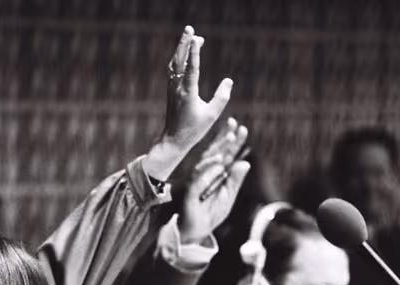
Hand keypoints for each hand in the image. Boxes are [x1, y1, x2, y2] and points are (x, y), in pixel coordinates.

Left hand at [145, 26, 233, 181]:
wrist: (173, 140)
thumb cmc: (193, 130)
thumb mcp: (212, 115)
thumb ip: (221, 97)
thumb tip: (228, 80)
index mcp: (188, 93)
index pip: (192, 68)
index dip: (194, 53)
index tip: (196, 39)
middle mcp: (178, 88)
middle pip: (179, 60)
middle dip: (184, 43)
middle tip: (190, 29)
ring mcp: (172, 88)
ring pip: (175, 63)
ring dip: (181, 48)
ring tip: (190, 36)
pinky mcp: (171, 90)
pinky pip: (173, 69)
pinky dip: (178, 57)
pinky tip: (183, 53)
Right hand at [179, 117, 249, 243]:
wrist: (194, 233)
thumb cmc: (209, 215)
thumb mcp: (228, 197)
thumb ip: (235, 181)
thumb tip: (245, 162)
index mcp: (215, 175)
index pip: (225, 155)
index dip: (233, 143)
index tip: (242, 129)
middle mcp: (205, 174)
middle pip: (216, 153)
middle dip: (225, 139)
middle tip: (235, 125)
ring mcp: (196, 181)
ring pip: (207, 162)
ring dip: (218, 149)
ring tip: (230, 137)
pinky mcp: (190, 193)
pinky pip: (198, 179)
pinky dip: (208, 170)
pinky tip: (219, 162)